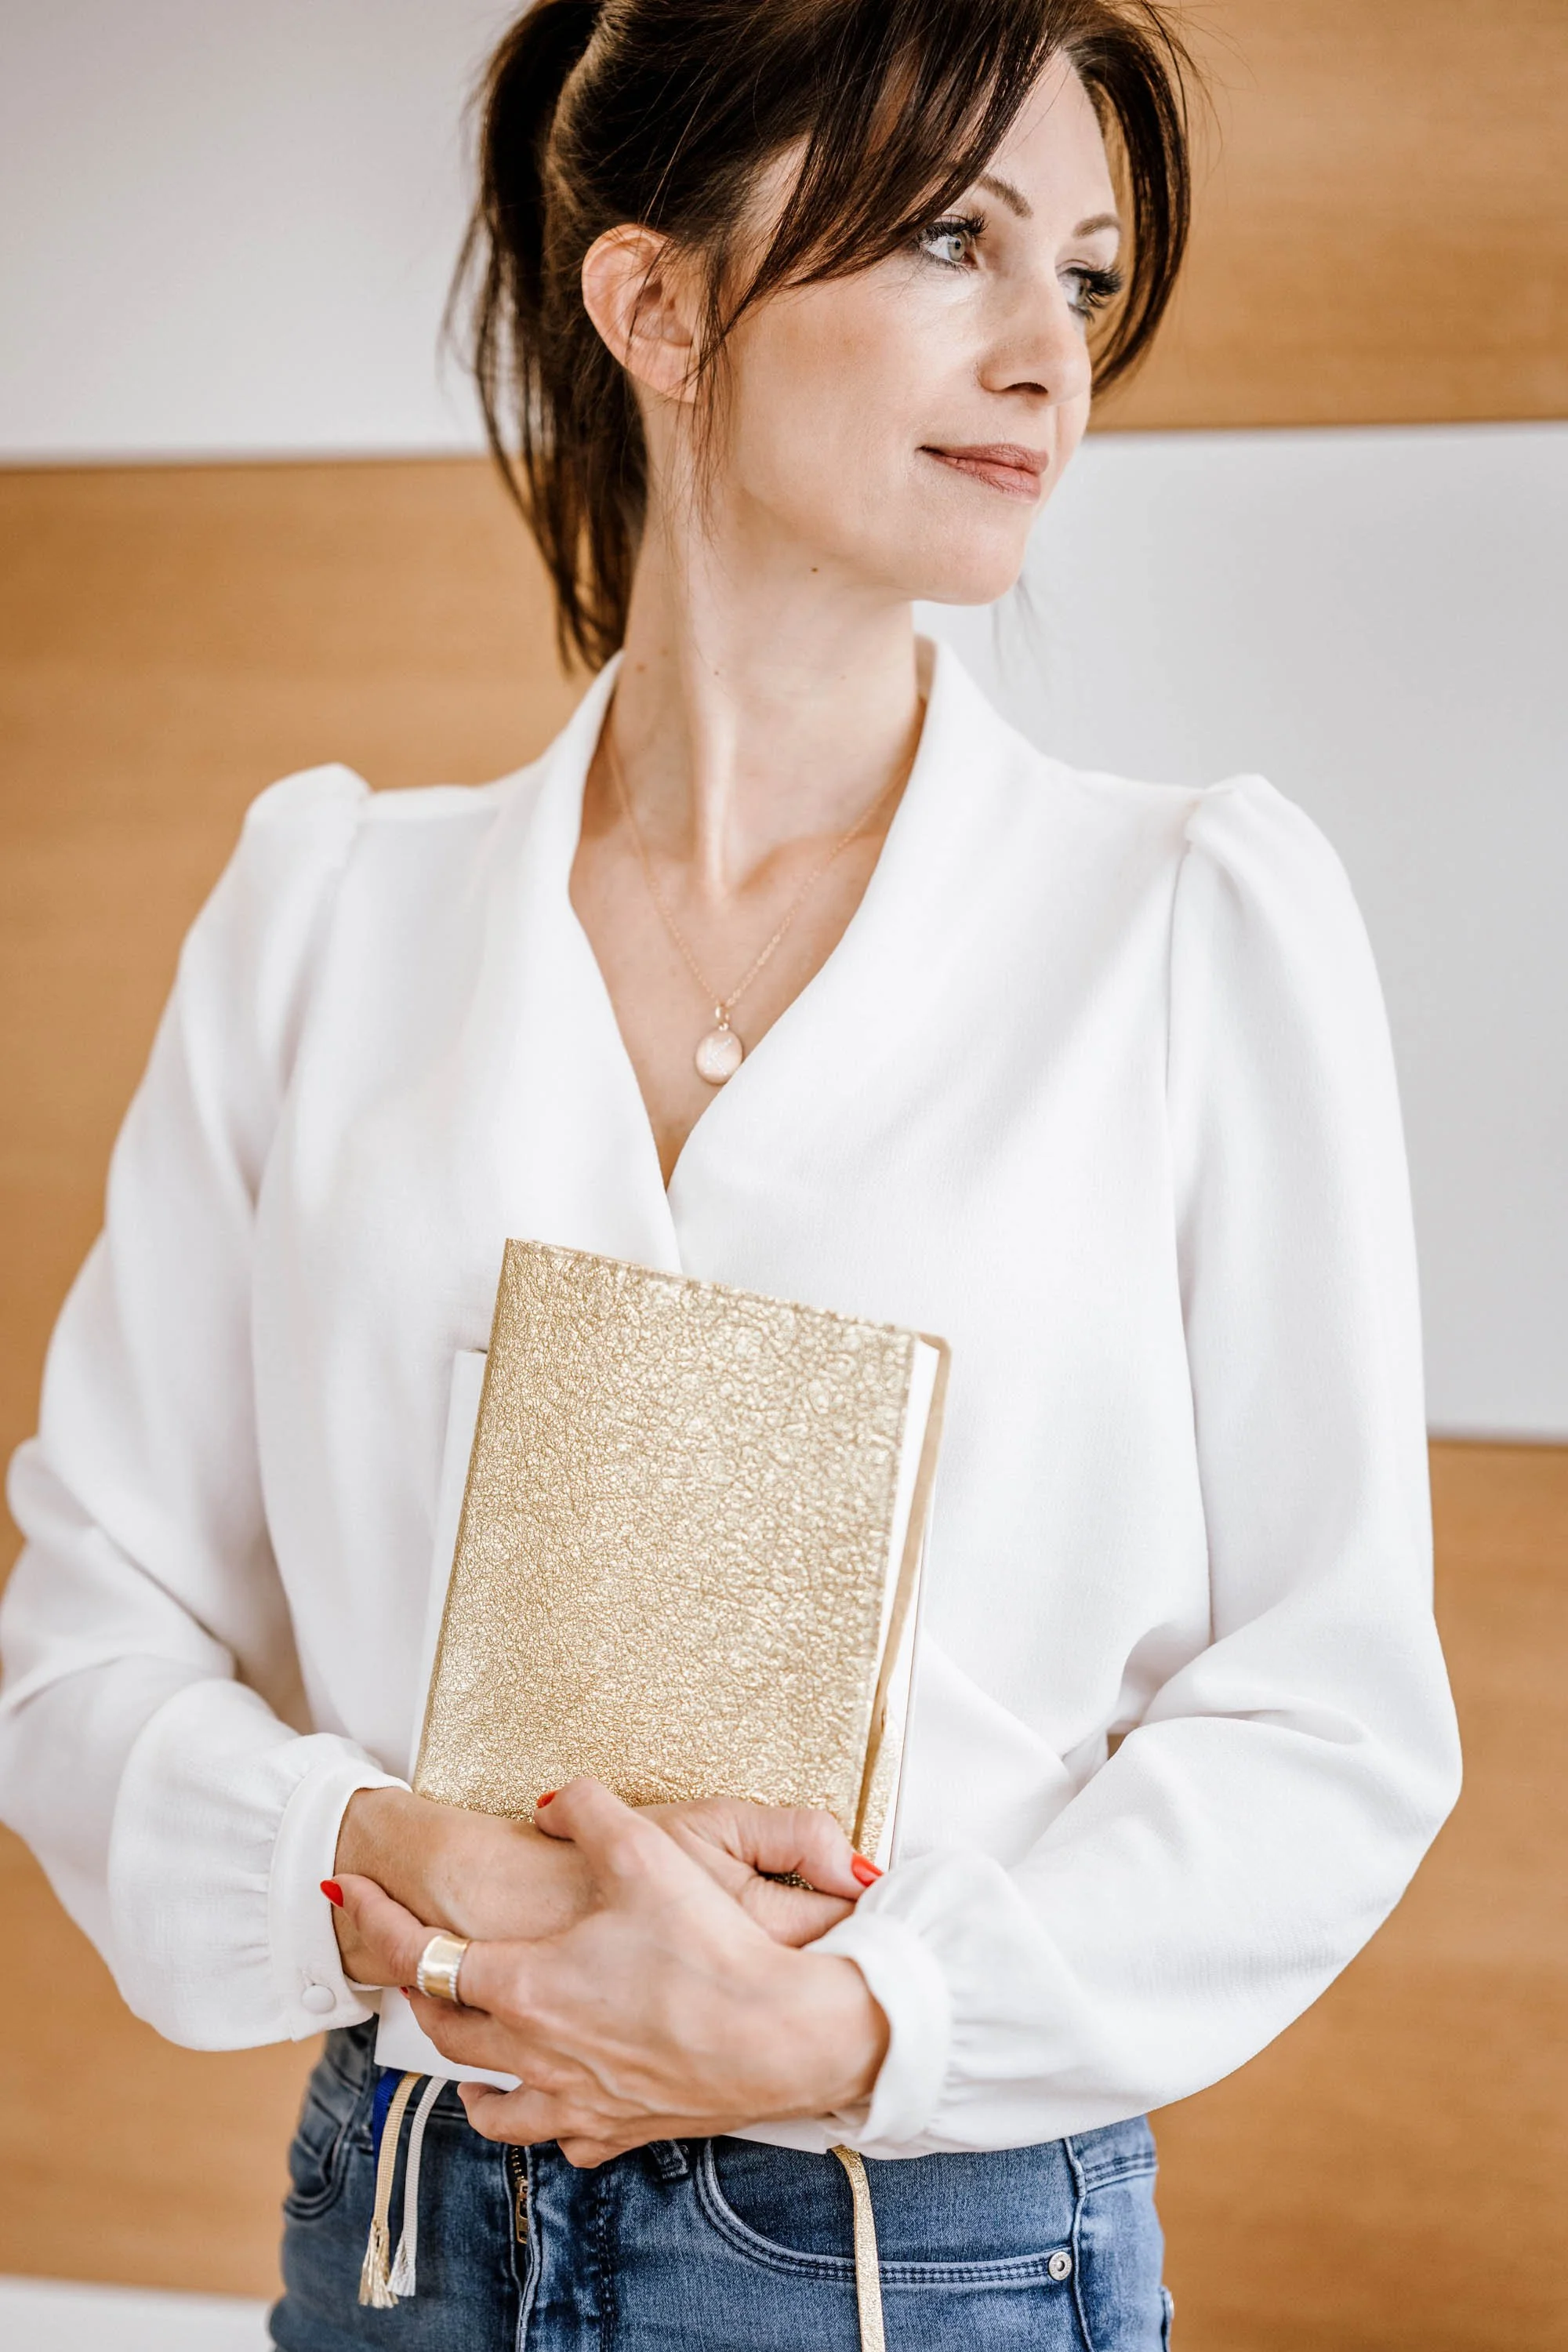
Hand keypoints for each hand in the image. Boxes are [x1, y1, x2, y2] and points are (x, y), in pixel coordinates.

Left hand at [334, 1777, 889, 2164]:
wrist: (781, 2037)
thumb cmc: (710, 1948)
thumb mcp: (644, 1850)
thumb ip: (585, 1810)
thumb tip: (550, 1800)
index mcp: (526, 1986)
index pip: (421, 1956)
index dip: (374, 1920)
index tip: (343, 1891)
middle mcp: (537, 2053)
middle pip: (446, 2031)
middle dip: (413, 1990)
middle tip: (399, 1963)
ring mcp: (577, 2100)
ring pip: (493, 2101)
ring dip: (466, 2073)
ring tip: (459, 2056)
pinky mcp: (623, 2130)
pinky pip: (562, 2138)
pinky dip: (543, 2118)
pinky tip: (553, 2104)